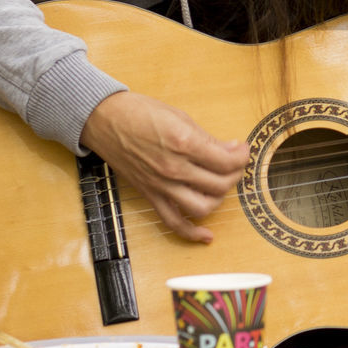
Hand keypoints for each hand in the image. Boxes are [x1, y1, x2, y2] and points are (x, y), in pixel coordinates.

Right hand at [80, 91, 249, 242]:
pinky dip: (192, 233)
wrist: (105, 120)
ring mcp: (162, 185)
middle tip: (235, 163)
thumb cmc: (140, 112)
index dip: (242, 156)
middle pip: (220, 184)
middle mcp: (174, 168)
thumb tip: (232, 149)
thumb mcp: (180, 116)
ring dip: (220, 198)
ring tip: (222, 184)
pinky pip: (173, 222)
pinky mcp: (151, 195)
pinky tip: (207, 235)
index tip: (243, 150)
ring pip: (203, 206)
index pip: (227, 161)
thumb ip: (207, 138)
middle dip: (236, 173)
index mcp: (184, 143)